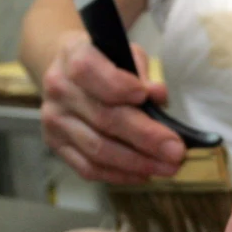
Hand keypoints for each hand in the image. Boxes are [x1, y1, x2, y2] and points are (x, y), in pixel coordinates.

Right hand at [40, 32, 185, 183]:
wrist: (70, 76)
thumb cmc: (106, 64)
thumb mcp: (126, 56)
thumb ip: (142, 74)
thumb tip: (158, 95)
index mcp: (73, 56)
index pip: (88, 70)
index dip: (118, 85)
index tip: (146, 96)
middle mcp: (59, 89)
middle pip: (103, 118)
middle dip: (145, 137)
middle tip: (176, 151)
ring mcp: (55, 120)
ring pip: (97, 149)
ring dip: (137, 162)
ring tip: (168, 167)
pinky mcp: (57, 145)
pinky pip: (89, 168)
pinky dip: (120, 175)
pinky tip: (145, 174)